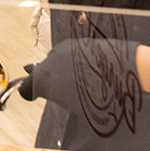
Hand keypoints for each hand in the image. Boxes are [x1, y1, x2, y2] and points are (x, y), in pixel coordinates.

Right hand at [18, 36, 142, 128]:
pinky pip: (66, 54)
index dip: (27, 93)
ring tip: (77, 82)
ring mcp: (61, 50)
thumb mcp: (78, 107)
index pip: (25, 87)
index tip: (29, 95)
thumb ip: (59, 98)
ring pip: (53, 62)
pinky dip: (71, 62)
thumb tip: (53, 94)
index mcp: (44, 81)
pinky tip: (85, 71)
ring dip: (59, 70)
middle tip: (57, 89)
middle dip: (45, 81)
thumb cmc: (103, 95)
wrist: (124, 72)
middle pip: (39, 72)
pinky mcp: (74, 43)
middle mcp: (48, 62)